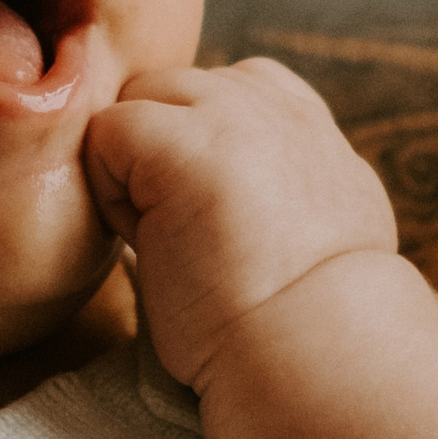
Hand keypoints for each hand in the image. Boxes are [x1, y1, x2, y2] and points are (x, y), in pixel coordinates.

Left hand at [85, 57, 400, 396]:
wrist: (313, 348)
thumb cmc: (311, 314)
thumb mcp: (331, 216)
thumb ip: (288, 172)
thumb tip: (252, 178)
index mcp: (305, 120)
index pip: (225, 89)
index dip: (199, 150)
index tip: (222, 221)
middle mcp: (268, 102)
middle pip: (172, 91)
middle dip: (161, 153)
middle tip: (191, 235)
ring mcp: (223, 114)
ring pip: (137, 103)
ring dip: (134, 167)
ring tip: (175, 238)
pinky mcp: (175, 143)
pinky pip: (106, 134)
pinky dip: (111, 190)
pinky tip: (153, 241)